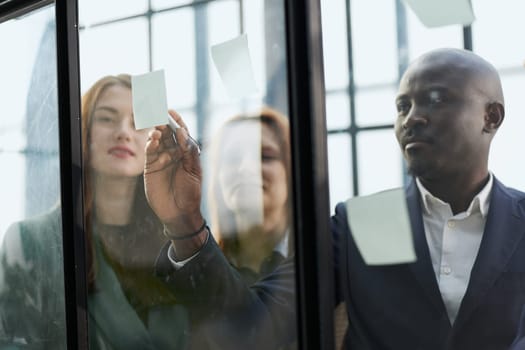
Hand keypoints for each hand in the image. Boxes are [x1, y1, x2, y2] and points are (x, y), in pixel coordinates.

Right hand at [144, 109, 203, 235]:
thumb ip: (189, 151)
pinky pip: (150, 153)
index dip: (176, 121)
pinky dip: (151, 145)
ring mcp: (161, 159)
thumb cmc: (191, 192)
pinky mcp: (151, 168)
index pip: (180, 132)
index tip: (171, 111)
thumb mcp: (194, 170)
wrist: (180, 212)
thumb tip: (182, 132)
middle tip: (159, 114)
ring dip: (156, 132)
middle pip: (167, 133)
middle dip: (163, 123)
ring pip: (157, 141)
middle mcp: (173, 153)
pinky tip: (153, 141)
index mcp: (186, 152)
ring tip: (157, 130)